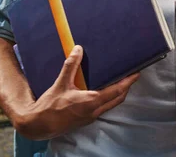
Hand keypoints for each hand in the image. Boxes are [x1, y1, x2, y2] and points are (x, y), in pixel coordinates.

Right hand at [13, 45, 139, 139]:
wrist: (38, 126)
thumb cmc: (50, 106)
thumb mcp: (60, 83)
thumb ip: (71, 66)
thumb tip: (78, 49)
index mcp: (91, 101)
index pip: (117, 90)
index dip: (128, 82)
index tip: (137, 73)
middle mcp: (94, 111)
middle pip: (118, 98)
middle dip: (126, 87)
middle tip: (130, 75)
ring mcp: (91, 117)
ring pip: (111, 104)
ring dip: (118, 94)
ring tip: (120, 81)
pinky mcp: (86, 120)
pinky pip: (103, 108)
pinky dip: (108, 99)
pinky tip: (104, 92)